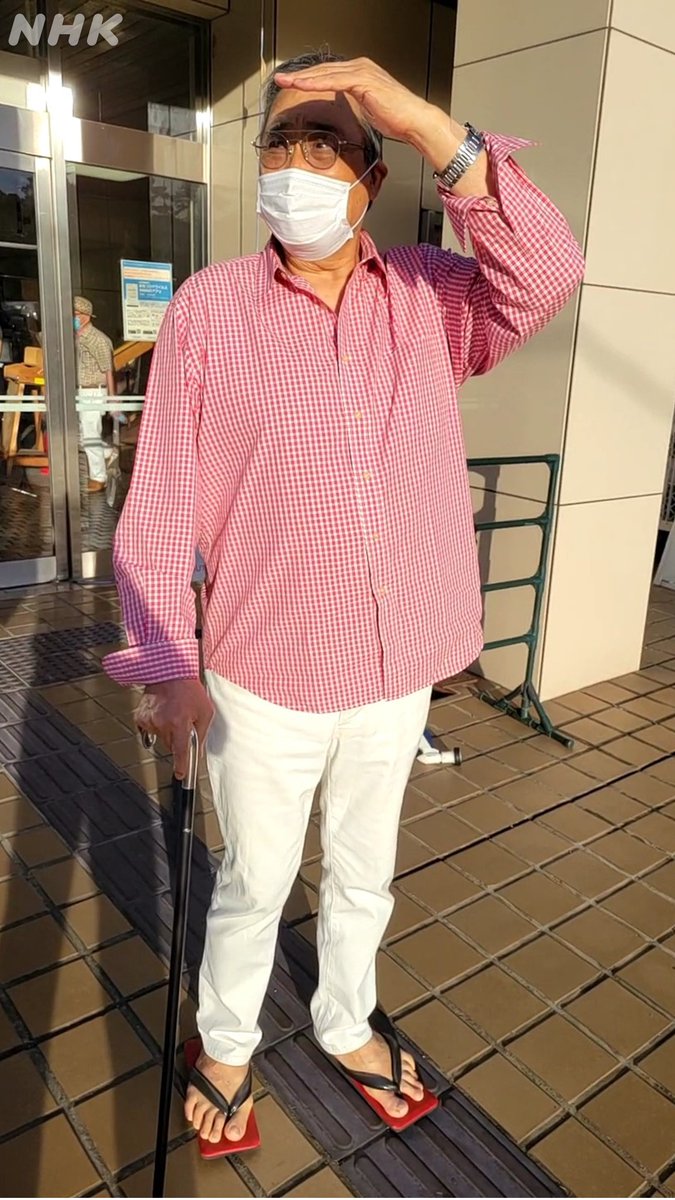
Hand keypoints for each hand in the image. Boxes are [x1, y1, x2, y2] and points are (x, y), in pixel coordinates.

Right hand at [136, 679, 213, 779]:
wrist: (169, 672)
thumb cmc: (189, 689)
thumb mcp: (205, 711)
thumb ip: (202, 733)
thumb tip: (197, 749)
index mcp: (179, 723)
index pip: (180, 751)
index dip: (180, 765)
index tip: (180, 774)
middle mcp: (162, 723)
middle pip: (170, 745)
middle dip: (177, 739)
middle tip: (182, 722)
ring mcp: (149, 720)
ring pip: (160, 738)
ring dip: (167, 731)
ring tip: (173, 713)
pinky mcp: (140, 717)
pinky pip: (149, 730)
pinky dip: (156, 725)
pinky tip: (162, 712)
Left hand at [274, 58, 489, 188]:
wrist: (414, 120)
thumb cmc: (397, 118)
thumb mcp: (369, 109)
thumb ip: (355, 104)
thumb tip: (344, 111)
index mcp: (362, 72)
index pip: (330, 73)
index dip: (310, 78)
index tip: (293, 84)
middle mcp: (361, 67)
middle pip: (324, 69)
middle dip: (301, 74)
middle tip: (281, 79)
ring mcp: (362, 71)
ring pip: (325, 72)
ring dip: (303, 77)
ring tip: (285, 81)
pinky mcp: (363, 80)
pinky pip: (334, 80)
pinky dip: (316, 82)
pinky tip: (302, 85)